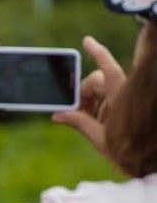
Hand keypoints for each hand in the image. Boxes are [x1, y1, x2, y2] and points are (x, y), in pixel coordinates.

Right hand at [52, 35, 126, 155]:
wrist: (144, 162)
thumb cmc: (127, 151)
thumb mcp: (99, 138)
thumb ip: (79, 123)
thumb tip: (58, 115)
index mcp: (121, 98)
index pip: (108, 69)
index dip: (98, 52)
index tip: (86, 41)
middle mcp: (122, 95)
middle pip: (96, 81)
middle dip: (82, 92)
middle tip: (74, 111)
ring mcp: (122, 100)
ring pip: (98, 90)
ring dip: (87, 101)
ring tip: (81, 117)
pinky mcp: (121, 108)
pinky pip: (103, 100)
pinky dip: (94, 107)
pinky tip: (90, 120)